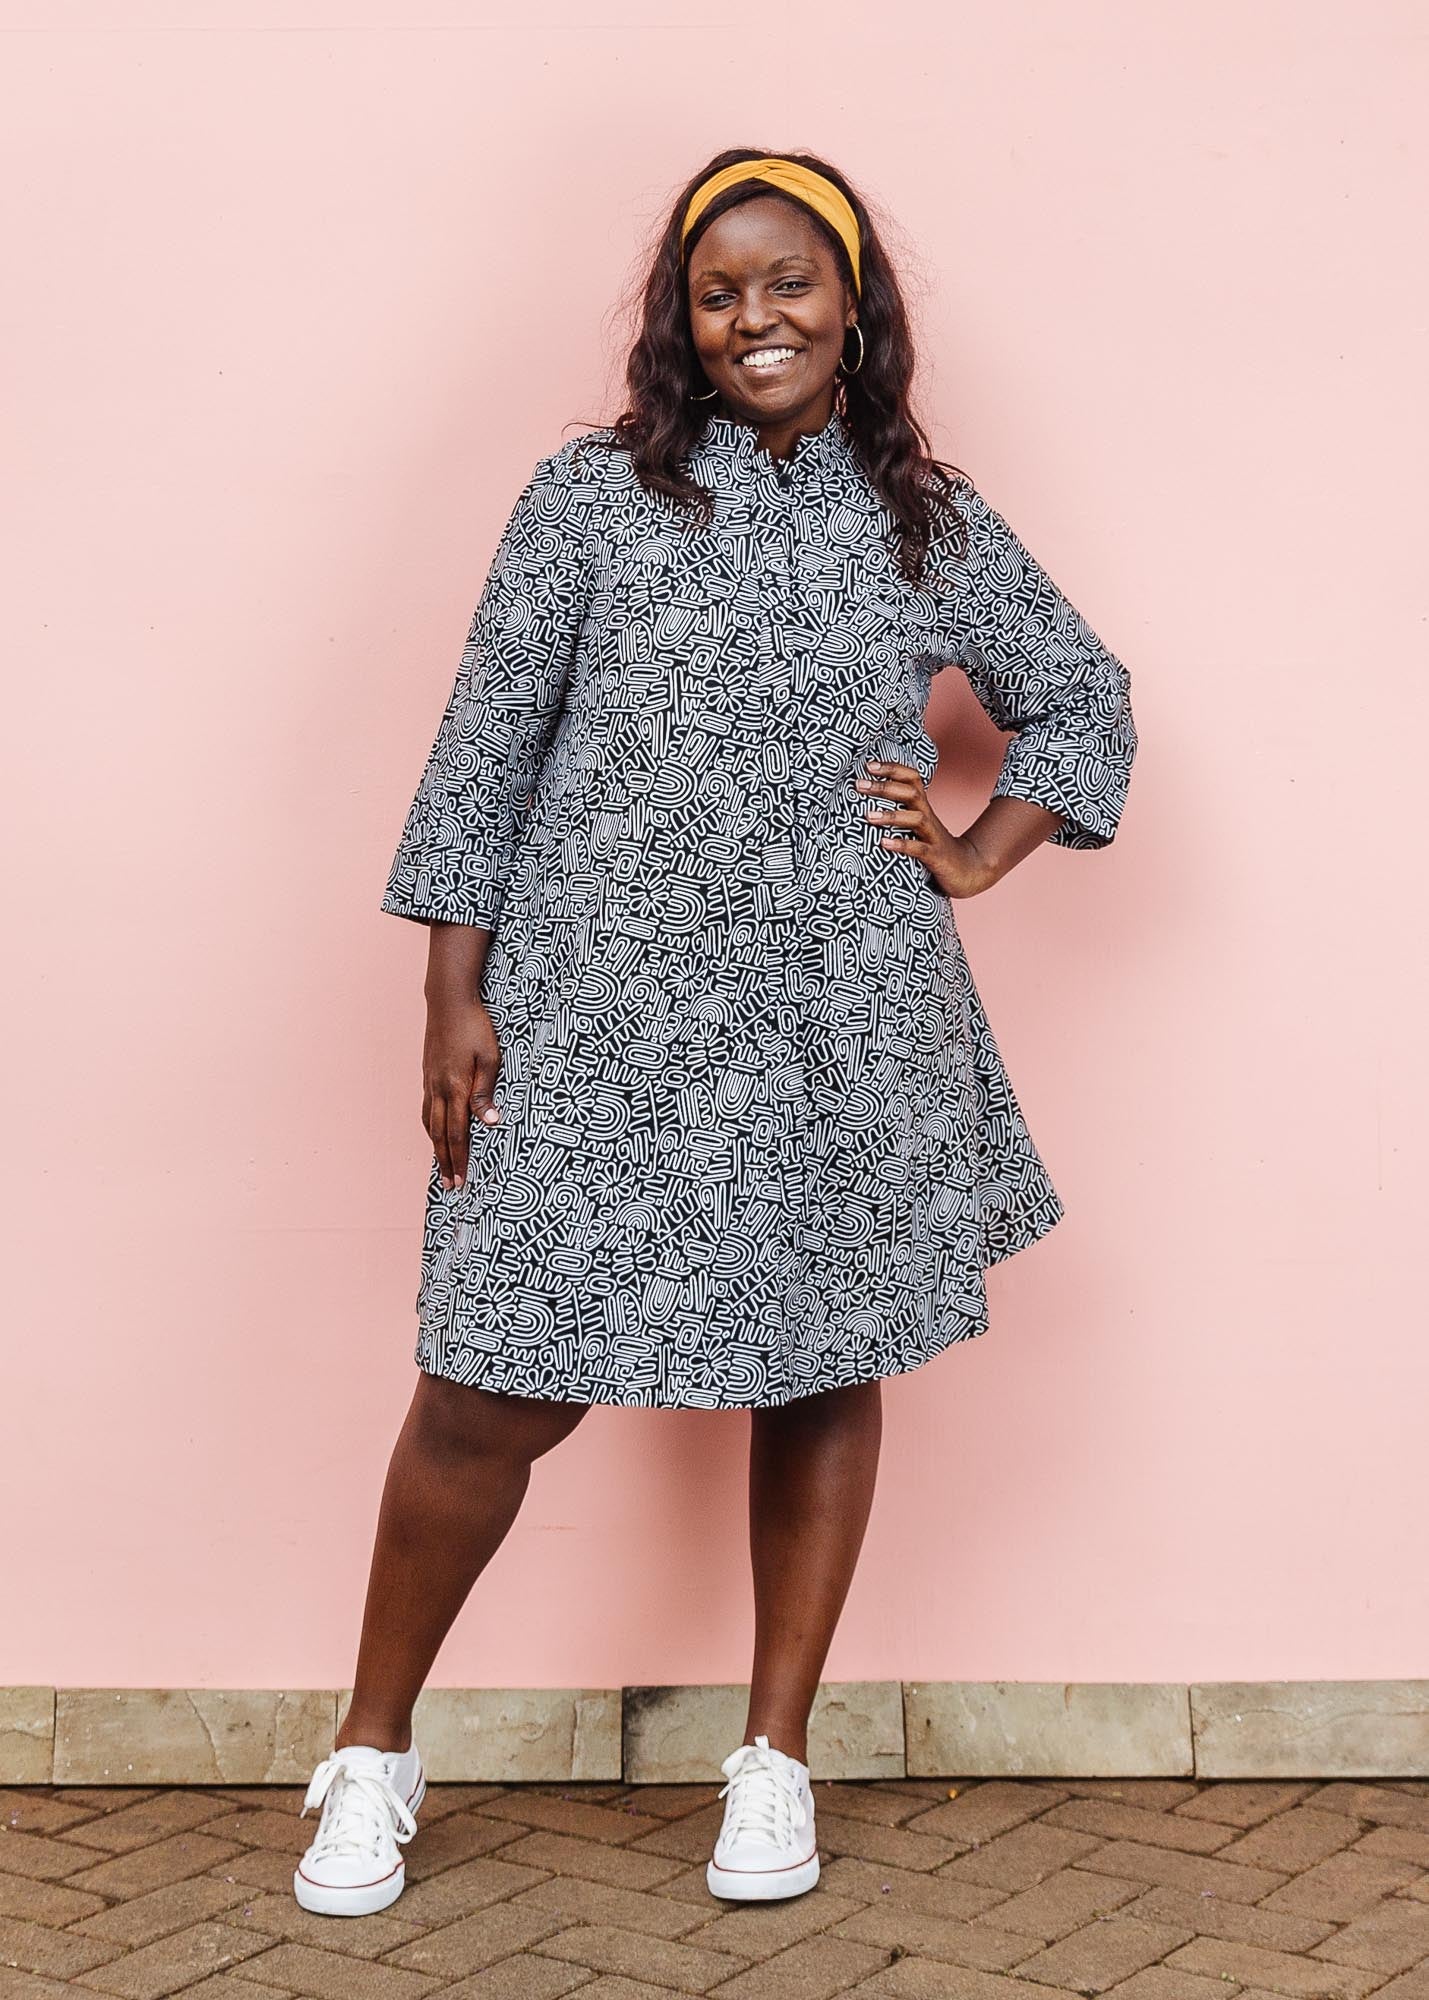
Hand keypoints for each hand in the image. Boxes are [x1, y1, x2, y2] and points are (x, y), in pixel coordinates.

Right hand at [421, 993, 501, 1190]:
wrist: (448, 1001)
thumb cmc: (475, 1026)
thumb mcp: (489, 1057)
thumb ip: (486, 1092)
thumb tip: (490, 1123)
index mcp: (455, 1087)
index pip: (457, 1133)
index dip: (460, 1158)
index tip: (462, 1180)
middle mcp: (438, 1088)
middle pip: (439, 1135)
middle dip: (446, 1162)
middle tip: (450, 1185)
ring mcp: (429, 1081)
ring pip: (428, 1123)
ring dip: (435, 1148)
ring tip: (441, 1166)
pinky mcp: (427, 1074)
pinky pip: (425, 1108)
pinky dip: (428, 1127)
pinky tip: (433, 1132)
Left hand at [855, 759, 997, 898]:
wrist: (967, 869)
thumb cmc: (933, 845)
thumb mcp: (917, 824)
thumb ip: (899, 810)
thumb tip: (864, 802)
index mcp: (922, 807)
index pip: (911, 778)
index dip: (892, 769)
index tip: (869, 765)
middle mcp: (928, 817)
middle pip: (911, 793)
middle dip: (884, 787)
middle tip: (859, 785)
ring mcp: (932, 836)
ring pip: (916, 818)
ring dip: (892, 815)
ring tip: (869, 815)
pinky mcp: (935, 856)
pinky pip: (919, 849)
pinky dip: (902, 844)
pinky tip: (884, 843)